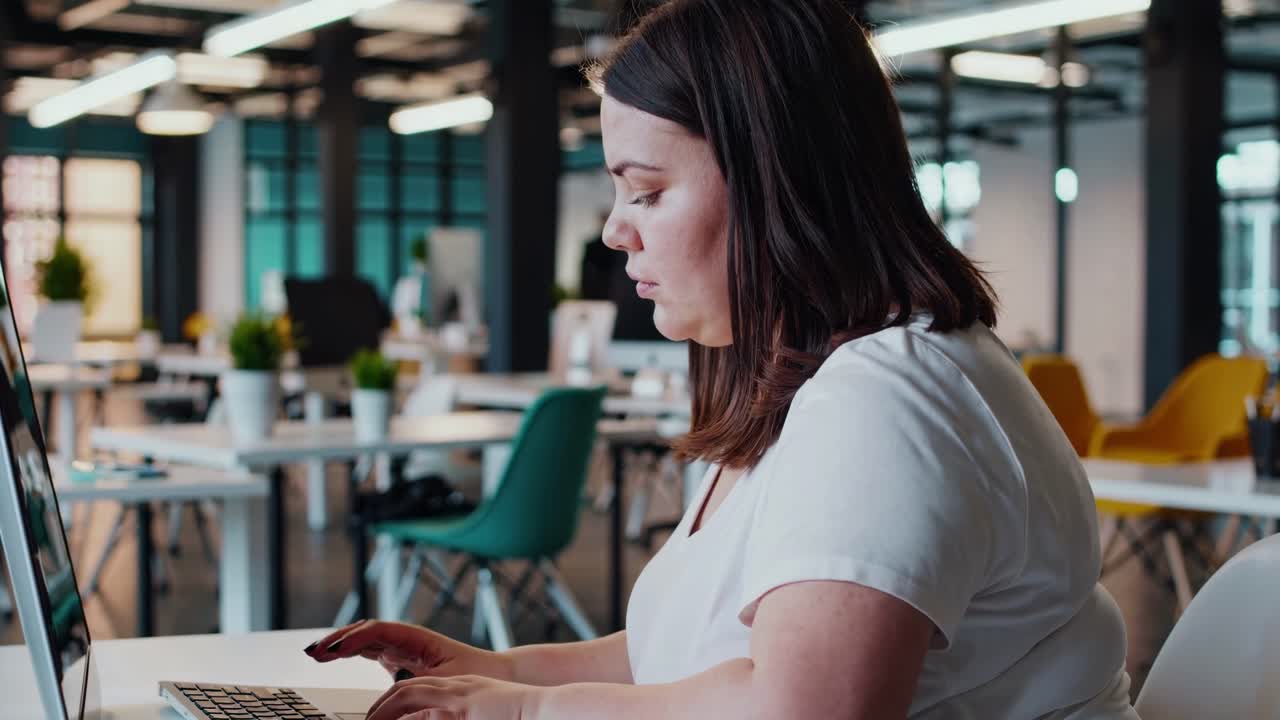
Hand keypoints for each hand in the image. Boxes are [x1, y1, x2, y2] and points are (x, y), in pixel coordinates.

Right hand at [305, 621, 513, 681]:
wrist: (499, 674)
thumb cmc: (478, 678)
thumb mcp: (448, 685)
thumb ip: (418, 692)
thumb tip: (391, 697)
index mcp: (418, 639)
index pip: (378, 631)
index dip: (353, 639)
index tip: (334, 650)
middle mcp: (408, 639)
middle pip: (366, 631)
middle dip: (338, 639)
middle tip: (314, 652)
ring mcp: (404, 646)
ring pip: (366, 639)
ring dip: (341, 643)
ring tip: (317, 653)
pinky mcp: (404, 658)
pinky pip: (372, 649)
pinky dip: (352, 650)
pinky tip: (335, 656)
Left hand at [366, 675, 540, 719]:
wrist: (548, 708)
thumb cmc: (523, 715)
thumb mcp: (487, 713)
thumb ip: (464, 716)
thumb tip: (444, 719)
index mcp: (463, 689)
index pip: (417, 689)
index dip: (392, 703)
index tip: (378, 718)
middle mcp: (456, 688)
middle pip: (406, 690)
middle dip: (380, 707)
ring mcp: (457, 697)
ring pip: (405, 695)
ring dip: (382, 712)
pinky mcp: (461, 707)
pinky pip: (420, 710)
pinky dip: (398, 715)